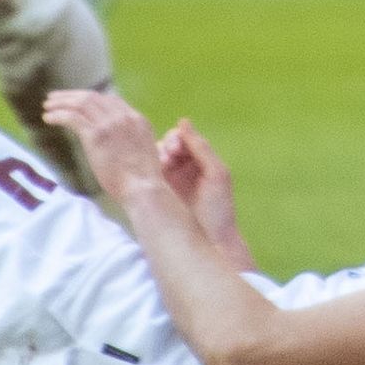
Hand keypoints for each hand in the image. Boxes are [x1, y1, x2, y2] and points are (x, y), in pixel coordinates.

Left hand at [40, 88, 161, 196]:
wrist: (142, 187)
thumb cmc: (142, 179)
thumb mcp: (142, 149)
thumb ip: (130, 139)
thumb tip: (115, 141)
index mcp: (137, 119)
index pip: (111, 100)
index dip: (92, 98)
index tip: (77, 102)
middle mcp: (123, 116)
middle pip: (94, 97)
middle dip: (72, 95)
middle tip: (55, 98)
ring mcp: (110, 124)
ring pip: (82, 103)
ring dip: (62, 102)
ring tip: (48, 106)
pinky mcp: (96, 135)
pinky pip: (73, 117)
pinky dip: (58, 115)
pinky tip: (48, 118)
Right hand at [157, 119, 242, 252]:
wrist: (212, 242)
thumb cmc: (218, 208)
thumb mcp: (216, 174)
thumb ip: (202, 148)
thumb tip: (183, 122)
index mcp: (198, 160)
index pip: (181, 138)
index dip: (176, 139)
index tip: (176, 148)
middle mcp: (182, 168)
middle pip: (165, 146)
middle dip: (165, 147)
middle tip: (168, 158)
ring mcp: (168, 181)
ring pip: (153, 159)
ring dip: (155, 158)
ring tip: (162, 167)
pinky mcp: (157, 194)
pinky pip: (147, 176)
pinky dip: (145, 171)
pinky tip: (149, 174)